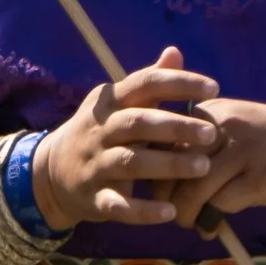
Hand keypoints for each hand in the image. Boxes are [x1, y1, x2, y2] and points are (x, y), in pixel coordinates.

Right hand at [30, 54, 221, 229]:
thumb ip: (148, 82)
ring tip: (203, 168)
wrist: (51, 173)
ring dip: (168, 165)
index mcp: (109, 103)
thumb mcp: (117, 104)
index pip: (144, 84)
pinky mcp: (94, 198)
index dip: (179, 83)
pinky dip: (143, 211)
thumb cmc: (99, 133)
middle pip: (138, 123)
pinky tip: (170, 212)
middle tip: (212, 133)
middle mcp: (100, 131)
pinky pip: (119, 205)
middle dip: (177, 126)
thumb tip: (174, 51)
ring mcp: (95, 165)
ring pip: (132, 162)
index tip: (213, 87)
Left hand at [154, 99, 265, 229]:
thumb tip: (162, 179)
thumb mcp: (234, 127)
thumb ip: (199, 144)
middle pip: (172, 167)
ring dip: (186, 214)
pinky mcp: (259, 178)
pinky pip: (220, 205)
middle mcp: (222, 126)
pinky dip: (210, 221)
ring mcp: (242, 152)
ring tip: (191, 223)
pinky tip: (212, 228)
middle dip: (166, 196)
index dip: (155, 170)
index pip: (161, 142)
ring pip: (193, 190)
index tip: (161, 188)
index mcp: (209, 111)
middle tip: (174, 211)